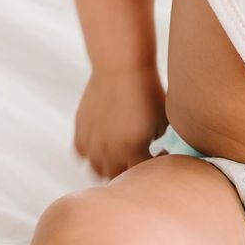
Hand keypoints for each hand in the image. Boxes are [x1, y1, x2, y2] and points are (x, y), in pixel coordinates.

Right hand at [72, 65, 167, 180]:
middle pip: (118, 179)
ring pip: (96, 170)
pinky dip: (91, 153)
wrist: (121, 65)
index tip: (158, 155)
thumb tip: (163, 157)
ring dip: (109, 167)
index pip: (142, 178)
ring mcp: (92, 141)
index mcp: (133, 150)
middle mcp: (109, 151)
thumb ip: (161, 143)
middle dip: (131, 173)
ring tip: (121, 156)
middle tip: (140, 159)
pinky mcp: (80, 129)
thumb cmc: (148, 90)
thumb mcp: (163, 119)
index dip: (153, 171)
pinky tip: (103, 143)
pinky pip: (82, 153)